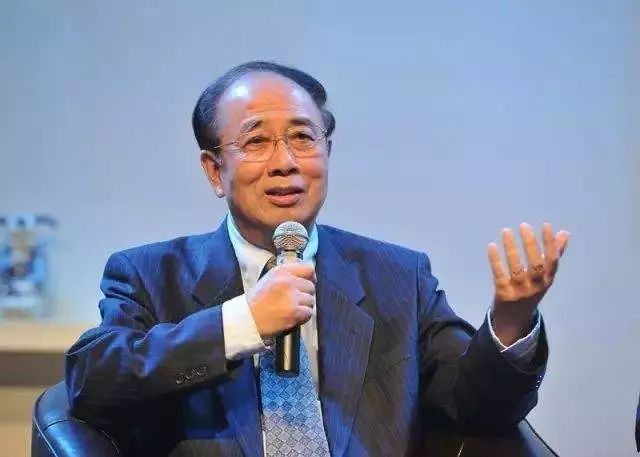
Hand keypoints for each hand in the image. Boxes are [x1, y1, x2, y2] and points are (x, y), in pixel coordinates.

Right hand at [247, 262, 315, 338]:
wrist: (247, 319)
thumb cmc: (256, 301)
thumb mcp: (268, 279)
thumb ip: (286, 275)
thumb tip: (306, 277)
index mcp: (281, 271)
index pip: (308, 269)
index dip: (311, 277)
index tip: (310, 282)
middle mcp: (287, 282)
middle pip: (311, 287)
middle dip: (306, 295)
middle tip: (296, 301)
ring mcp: (291, 297)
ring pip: (310, 301)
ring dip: (304, 306)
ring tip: (292, 309)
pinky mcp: (294, 312)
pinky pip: (308, 313)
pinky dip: (303, 317)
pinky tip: (293, 317)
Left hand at [488, 222, 569, 345]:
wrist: (514, 319)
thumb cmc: (530, 290)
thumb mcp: (544, 276)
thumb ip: (553, 255)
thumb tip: (564, 233)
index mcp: (547, 280)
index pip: (552, 260)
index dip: (550, 243)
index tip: (545, 225)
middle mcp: (536, 286)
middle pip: (536, 265)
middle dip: (531, 244)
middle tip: (524, 226)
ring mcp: (519, 291)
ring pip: (517, 270)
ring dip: (511, 249)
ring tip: (506, 231)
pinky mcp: (503, 294)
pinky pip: (500, 275)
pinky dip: (495, 260)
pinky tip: (491, 246)